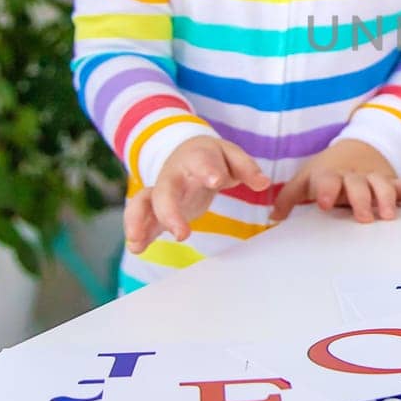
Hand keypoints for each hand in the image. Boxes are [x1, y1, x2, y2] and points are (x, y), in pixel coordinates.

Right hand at [124, 136, 270, 253]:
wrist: (185, 153)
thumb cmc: (212, 157)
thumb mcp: (231, 156)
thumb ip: (246, 168)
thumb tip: (263, 183)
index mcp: (197, 157)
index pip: (202, 161)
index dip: (208, 169)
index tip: (216, 180)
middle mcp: (174, 175)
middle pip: (165, 190)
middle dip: (169, 211)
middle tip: (181, 234)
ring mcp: (162, 192)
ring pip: (143, 203)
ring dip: (138, 222)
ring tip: (137, 243)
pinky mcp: (156, 210)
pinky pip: (141, 219)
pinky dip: (138, 233)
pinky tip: (137, 248)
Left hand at [268, 139, 400, 222]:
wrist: (358, 147)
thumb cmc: (328, 171)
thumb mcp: (306, 179)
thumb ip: (289, 198)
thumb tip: (273, 217)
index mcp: (330, 175)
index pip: (327, 180)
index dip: (327, 190)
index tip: (326, 203)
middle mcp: (354, 176)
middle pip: (358, 185)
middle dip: (361, 199)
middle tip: (363, 216)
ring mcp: (374, 178)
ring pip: (383, 186)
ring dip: (386, 199)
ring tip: (388, 216)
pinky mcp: (391, 181)